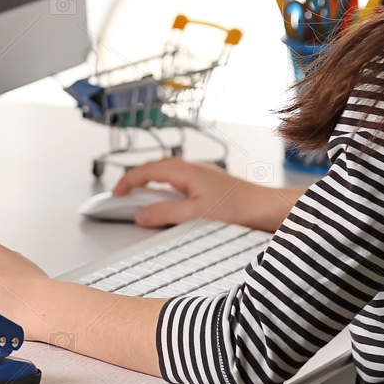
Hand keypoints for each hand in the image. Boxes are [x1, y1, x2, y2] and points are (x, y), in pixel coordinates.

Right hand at [113, 158, 299, 229]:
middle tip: (124, 196)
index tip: (115, 196)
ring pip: (169, 173)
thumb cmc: (238, 209)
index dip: (127, 182)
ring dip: (152, 183)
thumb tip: (140, 214)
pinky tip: (171, 203)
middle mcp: (194, 168)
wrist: (268, 209)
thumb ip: (164, 214)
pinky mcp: (212, 185)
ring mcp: (204, 175)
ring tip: (142, 199)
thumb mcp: (194, 215)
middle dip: (137, 179)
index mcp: (185, 170)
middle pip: (156, 167)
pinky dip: (167, 189)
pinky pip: (181, 181)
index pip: (146, 170)